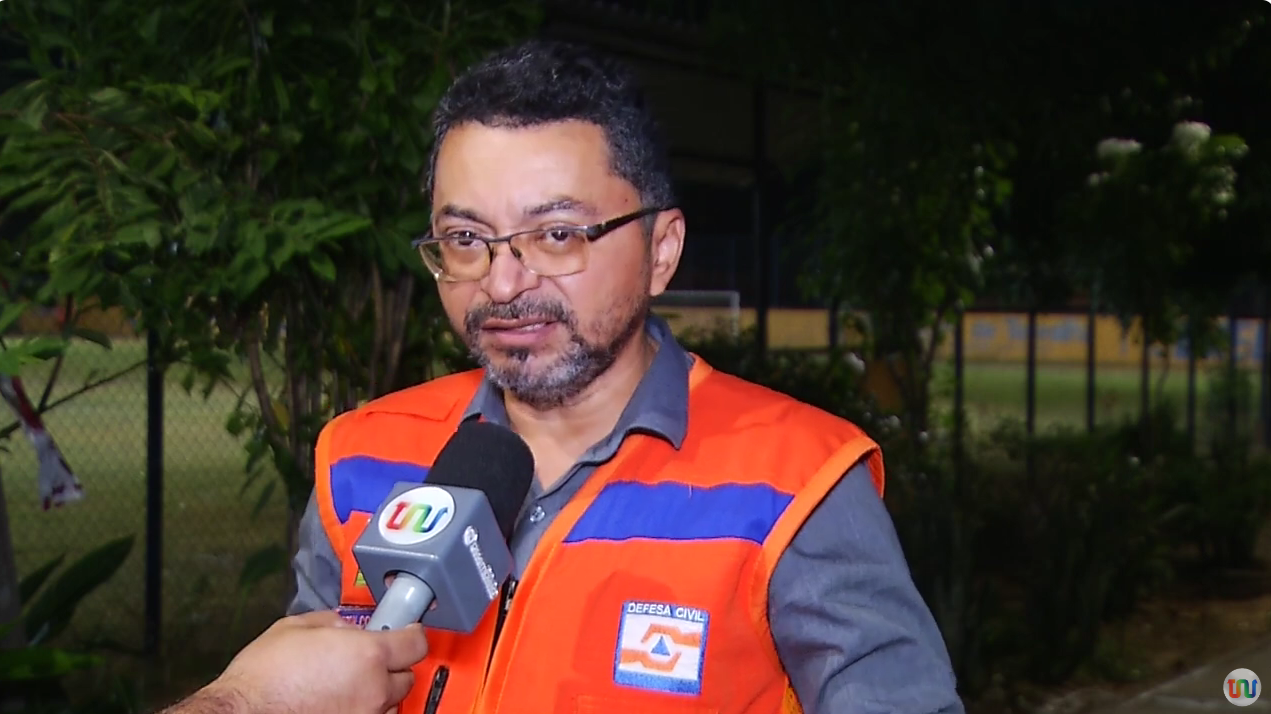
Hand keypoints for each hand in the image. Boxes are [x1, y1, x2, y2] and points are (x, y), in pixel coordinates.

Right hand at [196, 610, 428, 713]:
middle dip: (390, 666)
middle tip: (367, 661)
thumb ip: (332, 623)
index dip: (411, 635)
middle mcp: (373, 690)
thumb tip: (345, 628)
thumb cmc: (262, 678)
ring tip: (346, 687)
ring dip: (376, 692)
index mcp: (367, 655)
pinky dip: (361, 710)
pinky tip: (338, 704)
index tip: (406, 633)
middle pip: (405, 677)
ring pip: (389, 703)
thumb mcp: (296, 628)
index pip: (416, 644)